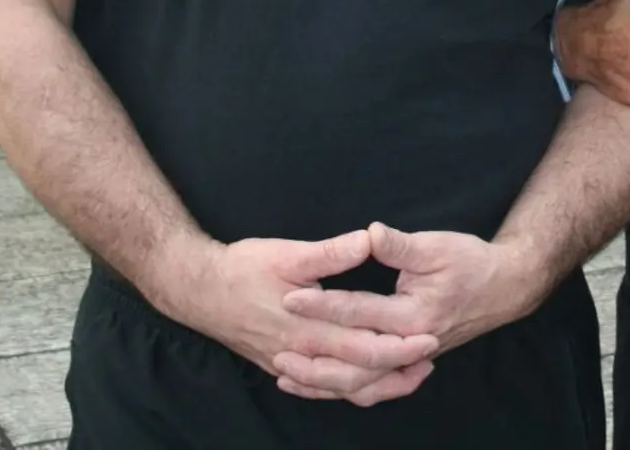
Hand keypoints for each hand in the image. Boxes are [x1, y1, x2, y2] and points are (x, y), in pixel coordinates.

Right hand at [160, 233, 437, 404]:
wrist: (198, 290)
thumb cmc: (242, 268)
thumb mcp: (288, 254)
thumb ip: (331, 253)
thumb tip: (369, 240)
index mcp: (308, 328)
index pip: (364, 347)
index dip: (400, 346)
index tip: (430, 339)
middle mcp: (302, 354)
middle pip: (359, 375)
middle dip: (398, 370)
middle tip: (430, 359)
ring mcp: (289, 364)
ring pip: (340, 388)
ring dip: (377, 385)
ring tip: (409, 375)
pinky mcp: (280, 364)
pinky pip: (319, 389)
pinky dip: (345, 390)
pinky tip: (362, 384)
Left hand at [281, 223, 534, 372]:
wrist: (505, 287)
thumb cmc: (471, 262)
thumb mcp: (437, 246)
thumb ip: (400, 245)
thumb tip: (370, 234)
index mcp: (414, 316)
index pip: (358, 312)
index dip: (322, 303)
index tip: (289, 296)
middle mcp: (410, 344)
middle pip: (353, 361)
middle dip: (313, 355)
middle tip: (276, 347)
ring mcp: (410, 358)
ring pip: (361, 384)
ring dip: (322, 382)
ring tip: (285, 375)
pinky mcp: (408, 362)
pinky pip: (372, 386)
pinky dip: (342, 388)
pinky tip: (317, 384)